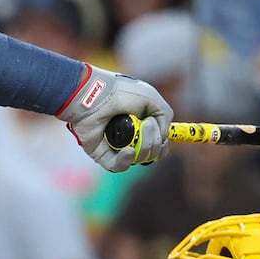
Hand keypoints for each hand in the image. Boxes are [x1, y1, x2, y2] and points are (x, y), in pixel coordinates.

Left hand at [56, 64, 170, 171]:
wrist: (94, 95)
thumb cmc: (121, 92)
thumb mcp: (151, 98)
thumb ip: (165, 116)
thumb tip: (163, 138)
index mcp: (140, 124)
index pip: (158, 144)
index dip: (162, 145)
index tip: (164, 140)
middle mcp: (128, 137)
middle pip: (151, 153)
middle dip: (154, 142)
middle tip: (147, 124)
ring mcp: (115, 146)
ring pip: (137, 160)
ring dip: (144, 148)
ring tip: (138, 130)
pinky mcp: (101, 154)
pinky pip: (117, 166)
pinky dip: (126, 160)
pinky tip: (129, 150)